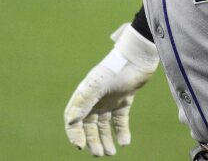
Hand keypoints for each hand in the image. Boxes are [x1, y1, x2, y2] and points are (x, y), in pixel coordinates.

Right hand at [64, 24, 158, 155]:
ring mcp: (108, 100)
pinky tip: (124, 142)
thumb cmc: (115, 68)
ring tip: (111, 153)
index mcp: (84, 95)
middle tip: (100, 153)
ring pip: (103, 125)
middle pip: (88, 125)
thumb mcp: (96, 85)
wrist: (138, 57)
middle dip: (92, 140)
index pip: (73, 119)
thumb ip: (83, 102)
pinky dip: (121, 132)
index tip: (80, 147)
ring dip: (105, 139)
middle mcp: (94, 99)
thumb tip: (70, 121)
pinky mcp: (123, 100)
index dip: (74, 134)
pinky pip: (119, 120)